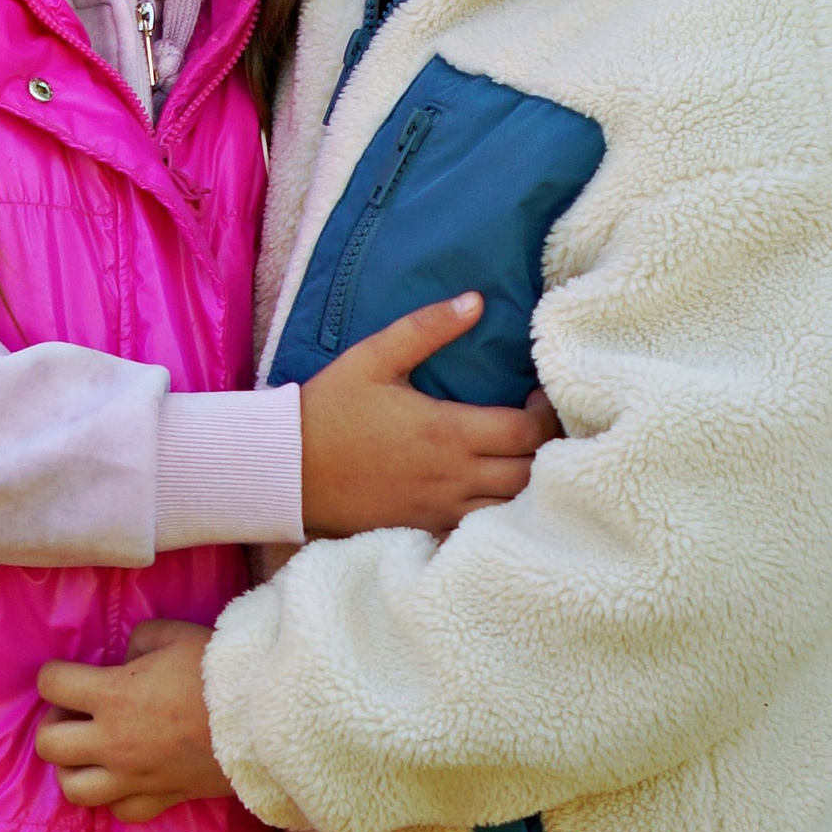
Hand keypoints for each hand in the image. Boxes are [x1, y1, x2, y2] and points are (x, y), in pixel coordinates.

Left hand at [35, 620, 233, 820]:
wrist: (267, 716)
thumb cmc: (220, 670)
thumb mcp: (173, 635)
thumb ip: (138, 642)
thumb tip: (125, 661)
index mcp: (113, 695)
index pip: (51, 684)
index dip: (54, 674)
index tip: (70, 674)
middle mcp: (114, 741)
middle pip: (48, 745)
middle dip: (53, 726)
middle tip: (76, 715)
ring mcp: (136, 776)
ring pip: (74, 789)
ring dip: (73, 769)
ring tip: (89, 754)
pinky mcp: (163, 798)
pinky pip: (122, 812)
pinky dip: (116, 798)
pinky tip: (125, 779)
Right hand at [299, 296, 554, 536]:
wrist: (286, 469)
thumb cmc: (330, 410)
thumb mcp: (374, 358)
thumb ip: (427, 327)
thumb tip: (476, 300)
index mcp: (448, 432)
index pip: (527, 432)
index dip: (546, 415)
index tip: (537, 397)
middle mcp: (453, 477)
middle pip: (529, 473)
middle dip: (545, 450)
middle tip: (538, 427)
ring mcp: (441, 509)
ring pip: (510, 507)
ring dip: (526, 484)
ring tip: (521, 458)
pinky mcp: (425, 528)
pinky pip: (479, 531)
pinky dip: (497, 514)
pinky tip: (491, 493)